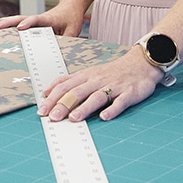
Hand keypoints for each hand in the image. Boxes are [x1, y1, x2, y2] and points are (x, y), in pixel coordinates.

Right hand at [0, 6, 85, 37]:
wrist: (70, 6)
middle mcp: (38, 18)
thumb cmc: (71, 18)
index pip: (36, 20)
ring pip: (16, 20)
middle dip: (7, 23)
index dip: (28, 23)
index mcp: (48, 19)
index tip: (20, 28)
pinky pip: (17, 23)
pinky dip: (6, 24)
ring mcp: (33, 20)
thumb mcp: (73, 30)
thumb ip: (67, 40)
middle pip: (20, 19)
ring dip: (3, 22)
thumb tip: (60, 52)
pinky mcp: (31, 24)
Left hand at [37, 45, 163, 122]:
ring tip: (74, 118)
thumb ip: (68, 81)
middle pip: (78, 92)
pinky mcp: (129, 93)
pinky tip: (105, 117)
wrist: (141, 63)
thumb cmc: (112, 72)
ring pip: (97, 97)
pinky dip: (112, 110)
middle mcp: (97, 80)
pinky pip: (120, 102)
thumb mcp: (88, 73)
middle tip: (52, 117)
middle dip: (64, 104)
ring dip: (85, 108)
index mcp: (86, 76)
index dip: (53, 98)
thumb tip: (47, 92)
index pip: (65, 86)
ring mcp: (114, 86)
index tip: (42, 110)